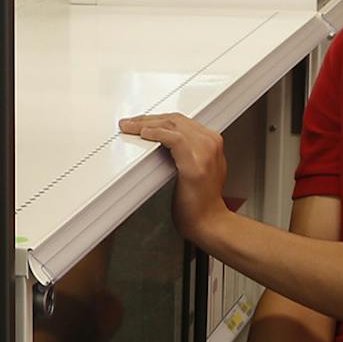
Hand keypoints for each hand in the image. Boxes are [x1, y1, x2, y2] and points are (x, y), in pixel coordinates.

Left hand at [117, 112, 231, 244]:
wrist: (210, 222)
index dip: (158, 118)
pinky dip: (156, 134)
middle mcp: (211, 143)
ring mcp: (205, 152)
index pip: (182, 121)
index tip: (141, 122)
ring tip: (130, 127)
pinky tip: (144, 134)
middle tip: (130, 123)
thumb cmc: (201, 203)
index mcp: (212, 143)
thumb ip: (187, 153)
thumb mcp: (198, 169)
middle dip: (148, 119)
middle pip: (175, 120)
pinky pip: (173, 139)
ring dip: (146, 124)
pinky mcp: (195, 164)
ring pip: (172, 126)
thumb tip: (162, 144)